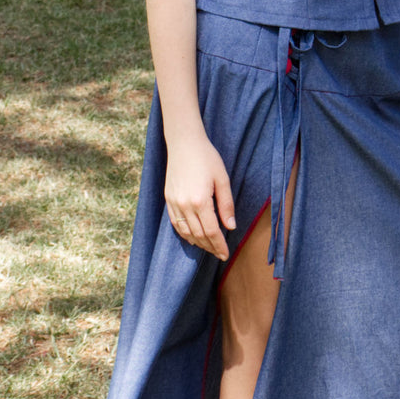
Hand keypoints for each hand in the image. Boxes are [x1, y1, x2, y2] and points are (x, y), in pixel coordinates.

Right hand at [164, 134, 235, 259]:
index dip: (219, 245)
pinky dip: (185, 234)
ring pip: (185, 232)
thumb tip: (231, 227)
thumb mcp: (223, 179)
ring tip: (209, 248)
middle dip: (210, 247)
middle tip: (220, 254)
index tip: (225, 255)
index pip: (211, 231)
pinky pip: (176, 223)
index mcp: (200, 200)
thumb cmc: (207, 158)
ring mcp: (174, 203)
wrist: (184, 143)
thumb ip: (226, 205)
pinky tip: (193, 237)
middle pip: (198, 235)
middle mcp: (185, 205)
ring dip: (198, 243)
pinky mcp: (168, 199)